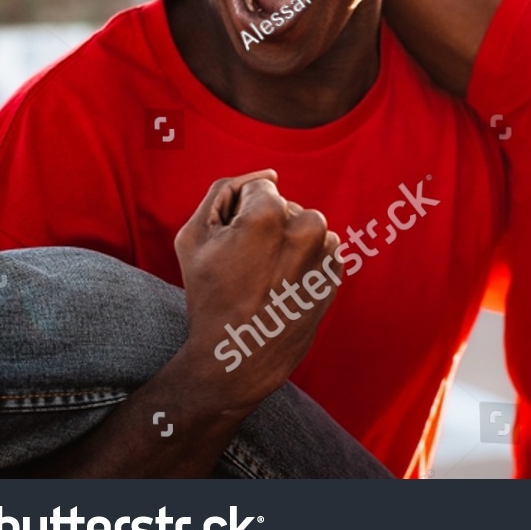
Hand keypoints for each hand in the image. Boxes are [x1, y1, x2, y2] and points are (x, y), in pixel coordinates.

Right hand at [173, 169, 341, 411]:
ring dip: (288, 242)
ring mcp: (325, 252)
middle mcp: (307, 228)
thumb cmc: (209, 297)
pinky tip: (282, 285)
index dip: (241, 213)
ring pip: (304, 227)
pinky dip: (303, 261)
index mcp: (270, 214)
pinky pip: (318, 251)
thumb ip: (224, 191)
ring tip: (265, 277)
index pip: (260, 188)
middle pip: (285, 206)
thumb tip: (268, 174)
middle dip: (267, 226)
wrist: (240, 356)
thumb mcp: (194, 236)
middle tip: (246, 266)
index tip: (233, 243)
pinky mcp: (336, 273)